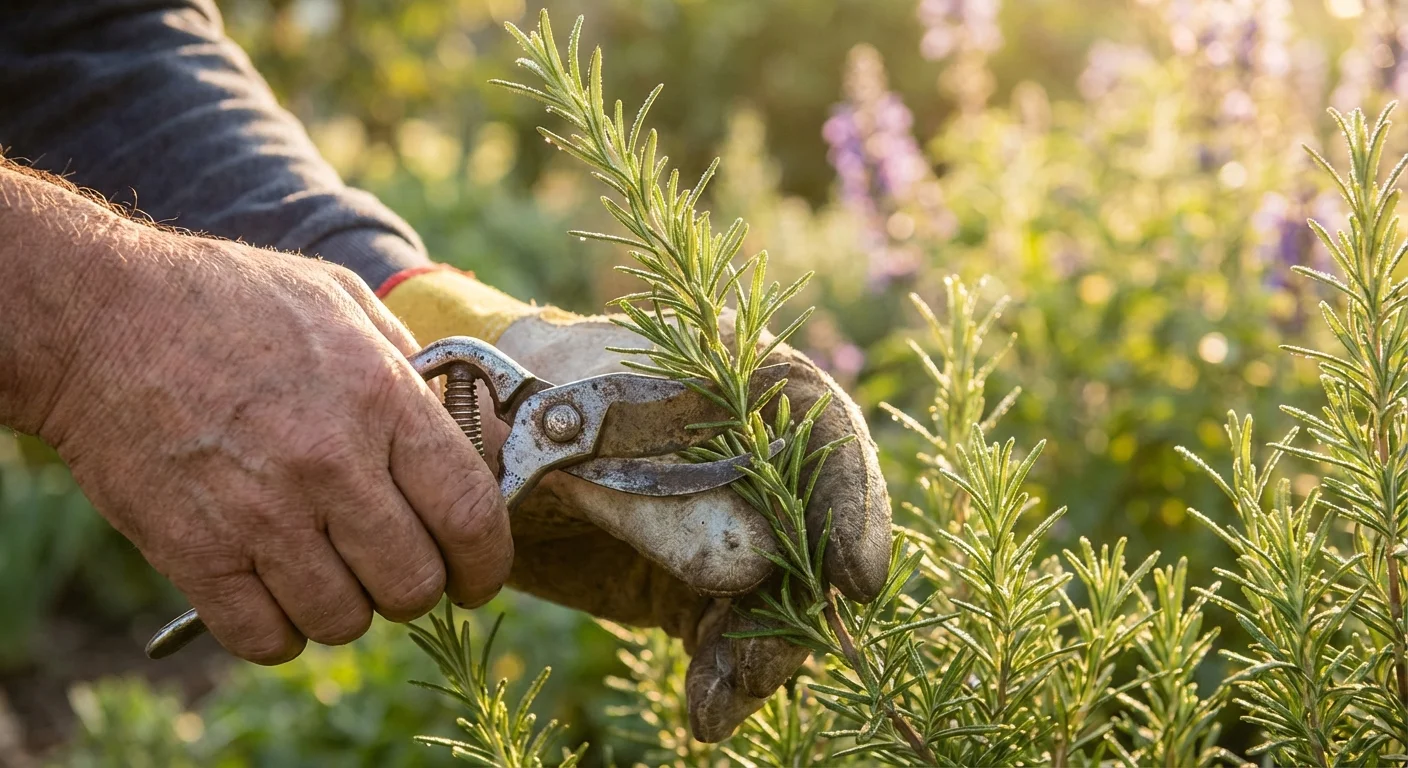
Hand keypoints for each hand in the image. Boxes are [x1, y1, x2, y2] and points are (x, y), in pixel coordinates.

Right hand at [36, 228, 512, 663]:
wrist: (99, 317)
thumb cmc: (227, 300)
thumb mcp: (339, 299)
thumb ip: (407, 364)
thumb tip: (459, 426)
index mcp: (381, 398)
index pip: (470, 514)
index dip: (487, 561)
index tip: (478, 576)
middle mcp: (331, 463)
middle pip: (414, 583)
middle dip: (416, 588)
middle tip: (394, 568)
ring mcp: (262, 513)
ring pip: (344, 620)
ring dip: (345, 607)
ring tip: (326, 569)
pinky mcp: (196, 553)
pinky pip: (266, 639)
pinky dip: (278, 631)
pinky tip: (272, 592)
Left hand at [380, 269, 891, 740]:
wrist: (460, 441)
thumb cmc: (513, 409)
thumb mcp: (572, 446)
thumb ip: (660, 498)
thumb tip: (757, 564)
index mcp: (733, 378)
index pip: (822, 430)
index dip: (851, 502)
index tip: (853, 577)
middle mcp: (751, 450)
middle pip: (815, 528)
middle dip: (797, 605)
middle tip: (759, 667)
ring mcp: (728, 519)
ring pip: (780, 593)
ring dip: (759, 653)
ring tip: (714, 703)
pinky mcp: (698, 582)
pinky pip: (734, 630)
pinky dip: (728, 671)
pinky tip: (707, 708)